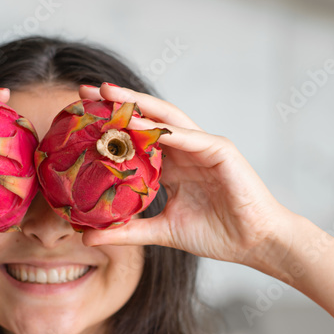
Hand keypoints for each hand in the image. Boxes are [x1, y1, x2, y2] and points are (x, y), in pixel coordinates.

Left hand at [78, 83, 298, 270]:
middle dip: (118, 102)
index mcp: (173, 165)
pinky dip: (165, 129)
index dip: (110, 125)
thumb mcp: (162, 232)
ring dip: (138, 104)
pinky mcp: (221, 150)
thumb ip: (127, 231)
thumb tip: (87, 236)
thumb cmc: (216, 235)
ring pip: (166, 119)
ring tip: (110, 93)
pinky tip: (141, 122)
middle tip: (86, 90)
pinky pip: (188, 136)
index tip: (79, 116)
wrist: (254, 244)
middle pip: (147, 119)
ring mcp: (203, 146)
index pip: (136, 138)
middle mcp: (186, 150)